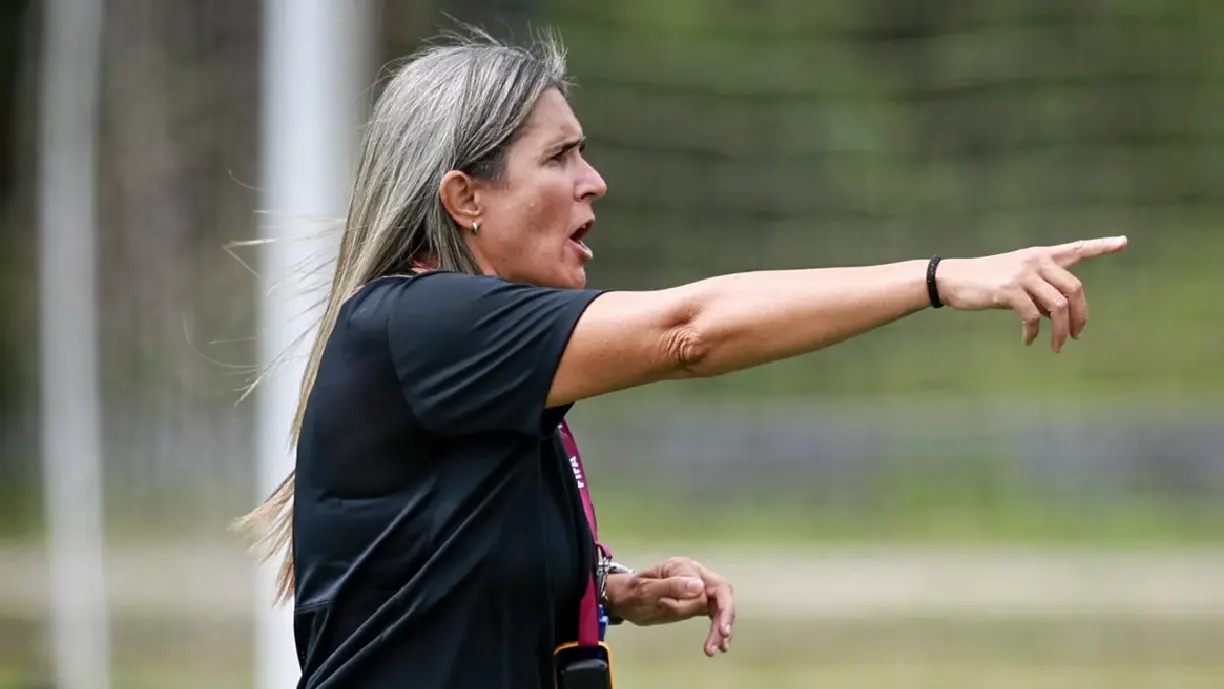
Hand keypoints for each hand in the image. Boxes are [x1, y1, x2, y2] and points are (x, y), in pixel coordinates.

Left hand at [603, 556, 734, 656]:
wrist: (623, 599)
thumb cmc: (632, 593)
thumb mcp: (647, 590)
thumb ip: (672, 586)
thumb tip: (699, 586)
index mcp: (684, 567)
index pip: (707, 585)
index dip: (701, 604)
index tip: (678, 613)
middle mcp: (696, 575)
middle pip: (721, 594)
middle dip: (724, 617)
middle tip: (720, 639)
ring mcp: (698, 589)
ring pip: (719, 606)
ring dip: (722, 627)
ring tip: (719, 648)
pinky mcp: (696, 603)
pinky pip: (713, 614)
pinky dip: (718, 628)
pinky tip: (721, 644)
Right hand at [935, 235, 1127, 351]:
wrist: (951, 279)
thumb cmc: (983, 282)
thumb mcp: (1015, 280)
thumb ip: (1039, 290)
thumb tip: (1056, 315)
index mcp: (1039, 255)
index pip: (1076, 248)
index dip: (1102, 246)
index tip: (1124, 242)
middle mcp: (1035, 261)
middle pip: (1074, 288)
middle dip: (1080, 316)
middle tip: (1077, 335)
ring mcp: (1022, 274)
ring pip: (1058, 305)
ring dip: (1061, 331)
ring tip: (1058, 346)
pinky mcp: (1008, 289)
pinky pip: (1032, 316)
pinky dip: (1034, 332)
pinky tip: (1028, 341)